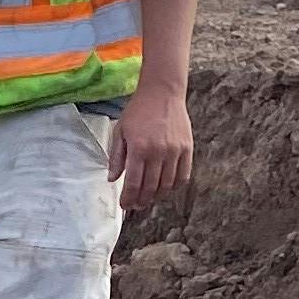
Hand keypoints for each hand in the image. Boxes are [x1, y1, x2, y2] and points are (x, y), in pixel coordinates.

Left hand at [106, 83, 194, 212]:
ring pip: (167, 185)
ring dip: (157, 197)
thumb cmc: (138, 111)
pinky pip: (183, 176)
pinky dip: (174, 187)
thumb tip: (112, 179)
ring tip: (150, 199)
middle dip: (141, 201)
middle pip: (150, 188)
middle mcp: (158, 152)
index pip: (133, 183)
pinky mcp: (187, 149)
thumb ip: (116, 157)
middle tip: (136, 206)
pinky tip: (166, 188)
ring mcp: (174, 151)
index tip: (125, 205)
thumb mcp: (120, 131)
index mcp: (138, 148)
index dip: (128, 198)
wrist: (162, 92)